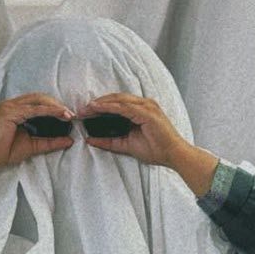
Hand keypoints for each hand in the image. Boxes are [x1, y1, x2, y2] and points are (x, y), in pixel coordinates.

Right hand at [0, 93, 74, 205]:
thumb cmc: (4, 151)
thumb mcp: (32, 146)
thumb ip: (50, 142)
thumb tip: (69, 140)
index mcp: (16, 109)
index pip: (39, 102)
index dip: (55, 106)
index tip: (69, 115)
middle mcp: (12, 104)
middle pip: (40, 97)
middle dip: (57, 104)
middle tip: (71, 114)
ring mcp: (10, 106)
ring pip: (38, 100)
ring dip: (55, 106)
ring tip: (68, 114)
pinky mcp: (9, 111)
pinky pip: (34, 109)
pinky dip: (49, 111)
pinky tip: (59, 115)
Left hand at [81, 93, 218, 195]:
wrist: (173, 155)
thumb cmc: (156, 149)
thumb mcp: (126, 145)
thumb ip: (109, 141)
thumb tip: (90, 140)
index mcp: (141, 109)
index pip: (116, 103)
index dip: (99, 106)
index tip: (84, 112)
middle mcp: (144, 104)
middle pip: (115, 98)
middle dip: (97, 103)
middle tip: (81, 110)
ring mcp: (147, 106)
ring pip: (118, 100)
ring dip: (100, 103)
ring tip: (86, 108)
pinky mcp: (147, 112)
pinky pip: (124, 107)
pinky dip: (109, 107)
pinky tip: (97, 108)